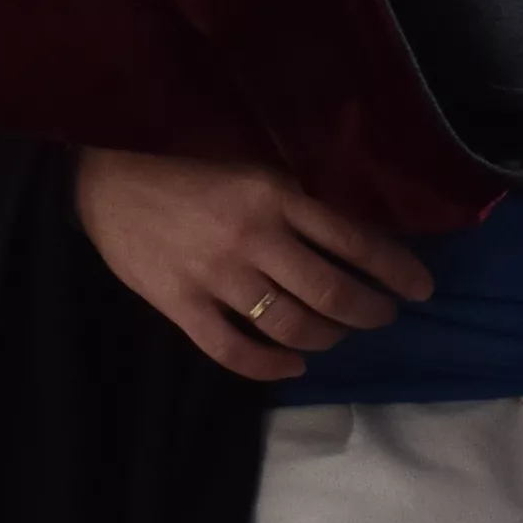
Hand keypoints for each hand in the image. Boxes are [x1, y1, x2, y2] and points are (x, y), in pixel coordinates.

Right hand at [71, 147, 434, 381]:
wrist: (101, 173)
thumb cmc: (185, 157)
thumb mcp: (253, 157)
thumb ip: (298, 192)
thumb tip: (357, 228)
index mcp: (277, 193)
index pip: (356, 241)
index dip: (397, 271)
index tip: (421, 289)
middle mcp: (253, 237)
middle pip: (332, 293)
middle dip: (370, 312)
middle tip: (384, 315)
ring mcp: (215, 276)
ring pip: (290, 326)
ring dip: (327, 338)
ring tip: (339, 334)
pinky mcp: (179, 305)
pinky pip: (233, 351)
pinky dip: (270, 366)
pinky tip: (293, 365)